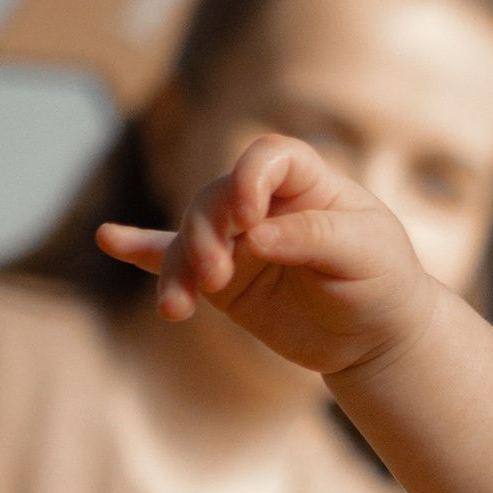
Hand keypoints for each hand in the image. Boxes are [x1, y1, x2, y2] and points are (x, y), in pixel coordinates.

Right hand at [100, 134, 437, 385]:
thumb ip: (313, 236)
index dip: (249, 180)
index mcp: (306, 181)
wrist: (375, 336)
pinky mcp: (223, 280)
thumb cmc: (381, 280)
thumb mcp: (365, 254)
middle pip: (216, 198)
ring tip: (178, 306)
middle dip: (207, 234)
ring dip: (181, 267)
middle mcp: (265, 203)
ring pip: (191, 236)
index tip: (250, 220)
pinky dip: (144, 253)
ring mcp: (239, 241)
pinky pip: (175, 259)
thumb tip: (255, 236)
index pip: (267, 157)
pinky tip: (111, 240)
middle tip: (217, 277)